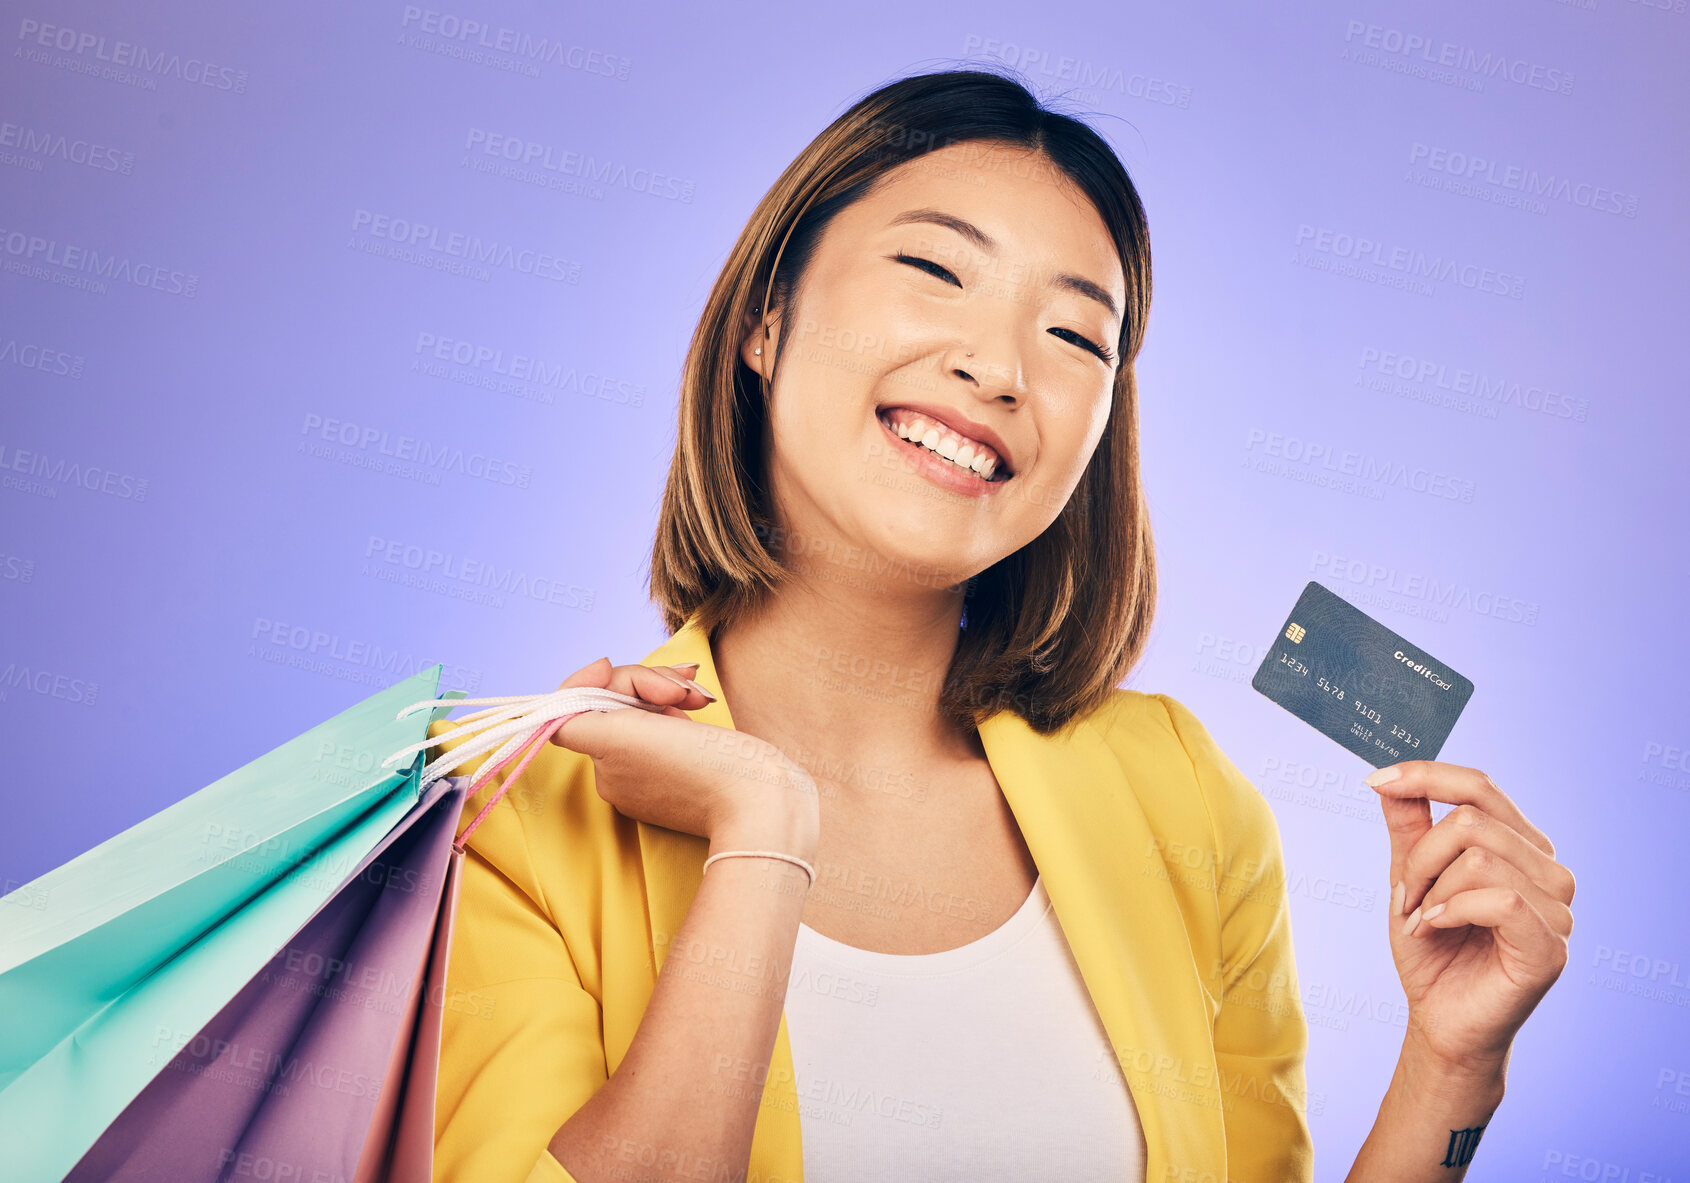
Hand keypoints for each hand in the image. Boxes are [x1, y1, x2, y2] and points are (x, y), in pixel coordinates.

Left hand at [547, 657, 818, 857]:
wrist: (763, 804)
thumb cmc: (696, 768)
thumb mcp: (621, 738)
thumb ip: (574, 722)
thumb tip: (556, 705)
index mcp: (604, 764)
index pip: (581, 704)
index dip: (595, 679)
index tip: (611, 664)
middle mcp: (622, 770)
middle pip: (619, 701)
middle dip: (648, 683)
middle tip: (687, 687)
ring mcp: (656, 770)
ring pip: (648, 708)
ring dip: (672, 690)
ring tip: (701, 697)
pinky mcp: (688, 768)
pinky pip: (672, 724)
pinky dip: (685, 707)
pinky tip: (703, 704)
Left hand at [1368, 760, 1574, 1074]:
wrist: (1440, 1020)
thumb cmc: (1432, 951)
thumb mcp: (1409, 878)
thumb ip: (1409, 828)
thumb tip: (1389, 778)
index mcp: (1522, 847)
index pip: (1481, 788)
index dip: (1427, 776)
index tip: (1375, 779)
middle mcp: (1549, 871)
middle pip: (1472, 820)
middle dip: (1420, 858)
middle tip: (1405, 898)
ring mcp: (1558, 909)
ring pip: (1479, 857)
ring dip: (1431, 891)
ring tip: (1423, 921)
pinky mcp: (1551, 946)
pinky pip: (1497, 898)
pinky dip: (1451, 910)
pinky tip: (1436, 928)